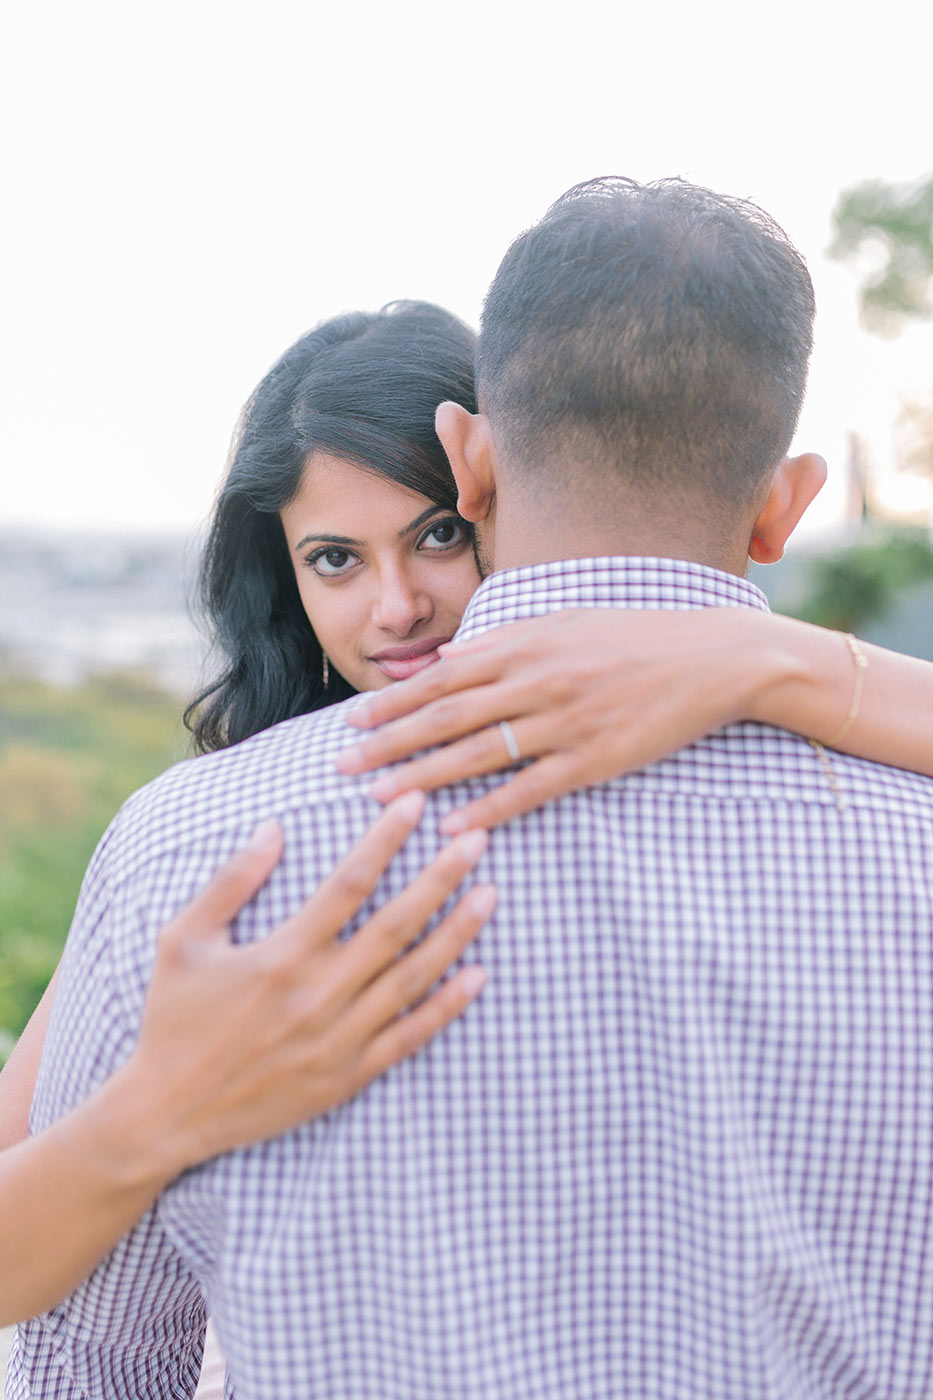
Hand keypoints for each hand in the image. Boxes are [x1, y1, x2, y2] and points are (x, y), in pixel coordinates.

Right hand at [121, 791, 493, 1171]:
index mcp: (283, 954)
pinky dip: (447, 1006)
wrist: (168, 1114)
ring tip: (490, 894)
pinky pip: (409, 1036)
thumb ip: (231, 881)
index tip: (415, 803)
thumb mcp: (184, 940)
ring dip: (456, 933)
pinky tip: (478, 974)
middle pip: (397, 924)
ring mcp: (339, 1038)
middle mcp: (319, 994)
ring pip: (413, 977)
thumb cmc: (174, 1018)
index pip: (349, 883)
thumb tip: (274, 826)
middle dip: (441, 877)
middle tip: (477, 838)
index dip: (386, 839)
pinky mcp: (349, 1076)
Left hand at [338, 608, 780, 831]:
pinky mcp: (595, 759)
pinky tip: (453, 825)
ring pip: (479, 754)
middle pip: (445, 717)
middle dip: (387, 743)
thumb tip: (449, 657)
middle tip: (340, 768)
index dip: (393, 702)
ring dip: (423, 777)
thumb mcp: (564, 622)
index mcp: (526, 645)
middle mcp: (537, 681)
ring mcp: (565, 722)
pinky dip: (489, 807)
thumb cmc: (634, 637)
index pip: (441, 678)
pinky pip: (531, 788)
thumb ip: (503, 642)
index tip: (352, 722)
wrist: (713, 657)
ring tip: (378, 798)